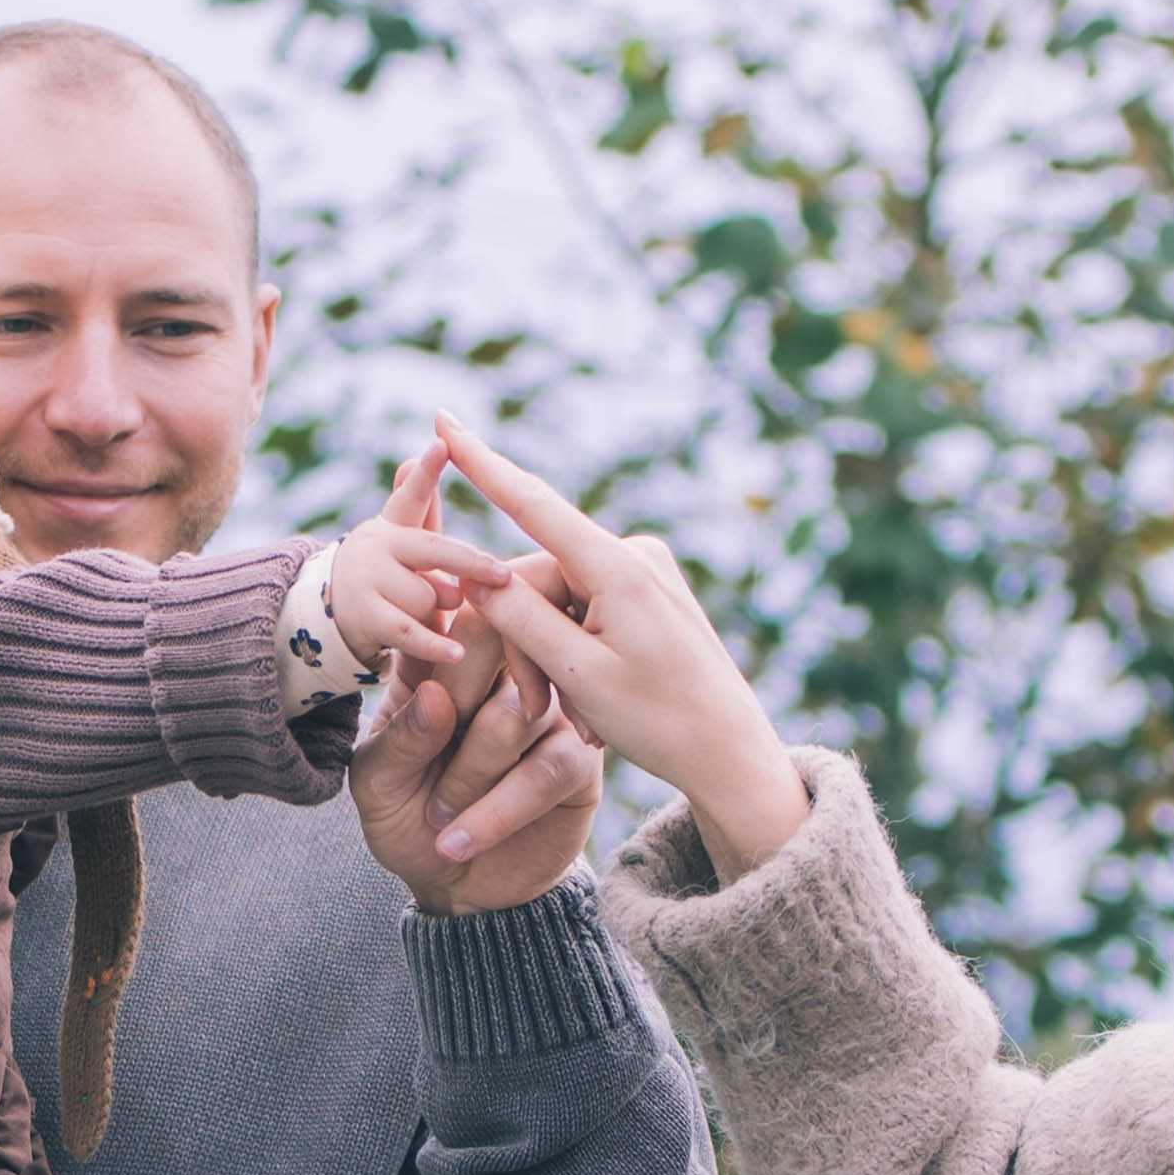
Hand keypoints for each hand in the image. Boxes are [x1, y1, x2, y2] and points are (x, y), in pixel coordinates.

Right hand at [324, 441, 500, 671]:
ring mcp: (366, 578)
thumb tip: (418, 454)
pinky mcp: (363, 615)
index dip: (426, 472)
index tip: (441, 443)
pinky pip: (410, 631)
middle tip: (501, 576)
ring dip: (438, 611)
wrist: (336, 619)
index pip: (412, 494)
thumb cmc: (388, 575)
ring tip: (429, 615)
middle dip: (469, 564)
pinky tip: (456, 651)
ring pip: (427, 596)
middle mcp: (375, 543)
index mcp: (393, 523)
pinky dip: (435, 643)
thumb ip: (419, 504)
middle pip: (434, 551)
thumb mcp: (403, 541)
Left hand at [350, 614, 602, 916]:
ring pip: (519, 711)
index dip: (432, 634)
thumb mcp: (379, 784)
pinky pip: (547, 769)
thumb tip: (437, 697)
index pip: (446, 614)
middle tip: (428, 757)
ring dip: (469, 772)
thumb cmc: (408, 821)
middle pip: (497, 640)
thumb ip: (401, 738)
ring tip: (440, 815)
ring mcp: (546, 711)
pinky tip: (461, 841)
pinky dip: (497, 811)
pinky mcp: (578, 758)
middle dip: (456, 699)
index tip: (413, 676)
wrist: (455, 890)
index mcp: (442, 660)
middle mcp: (500, 673)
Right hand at [434, 414, 810, 886]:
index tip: (444, 420)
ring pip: (558, 603)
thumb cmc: (660, 722)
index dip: (482, 464)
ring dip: (553, 662)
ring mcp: (646, 572)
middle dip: (527, 645)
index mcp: (618, 568)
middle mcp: (635, 555)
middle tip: (539, 710)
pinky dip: (579, 659)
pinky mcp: (650, 594)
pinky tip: (596, 707)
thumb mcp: (578, 675)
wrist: (730, 754)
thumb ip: (520, 619)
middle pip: (538, 581)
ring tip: (578, 719)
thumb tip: (478, 575)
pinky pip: (588, 612)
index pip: (533, 503)